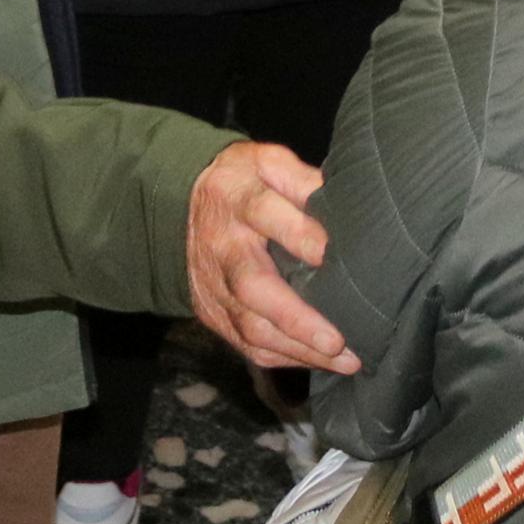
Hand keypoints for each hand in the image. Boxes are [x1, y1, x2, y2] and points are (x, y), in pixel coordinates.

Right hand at [187, 140, 354, 375]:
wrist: (178, 207)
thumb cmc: (242, 183)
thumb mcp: (267, 162)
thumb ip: (301, 178)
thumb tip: (345, 202)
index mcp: (237, 199)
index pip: (266, 214)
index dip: (302, 235)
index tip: (335, 256)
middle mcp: (223, 247)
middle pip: (254, 286)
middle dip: (296, 316)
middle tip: (337, 340)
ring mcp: (214, 287)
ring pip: (251, 326)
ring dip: (298, 348)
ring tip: (344, 360)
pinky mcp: (213, 314)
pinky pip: (245, 344)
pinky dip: (284, 357)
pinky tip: (319, 361)